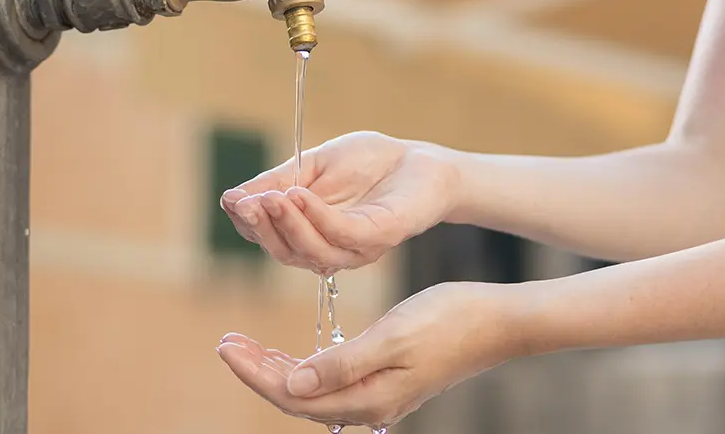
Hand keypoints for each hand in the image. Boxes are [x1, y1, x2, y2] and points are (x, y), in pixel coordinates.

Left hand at [215, 282, 524, 428]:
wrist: (497, 321)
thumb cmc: (450, 320)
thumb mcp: (393, 336)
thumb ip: (342, 363)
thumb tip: (292, 383)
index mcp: (368, 397)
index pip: (293, 394)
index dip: (255, 372)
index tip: (226, 346)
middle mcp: (370, 404)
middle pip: (297, 397)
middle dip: (258, 371)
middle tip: (226, 342)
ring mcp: (378, 395)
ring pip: (311, 390)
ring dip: (276, 368)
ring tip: (245, 346)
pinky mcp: (385, 381)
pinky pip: (330, 382)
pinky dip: (303, 367)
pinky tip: (289, 353)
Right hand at [220, 131, 460, 271]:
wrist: (419, 158)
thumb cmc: (368, 163)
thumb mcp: (312, 166)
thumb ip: (277, 182)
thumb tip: (231, 198)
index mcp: (309, 234)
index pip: (269, 237)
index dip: (247, 222)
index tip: (231, 199)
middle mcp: (330, 249)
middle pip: (285, 252)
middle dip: (262, 228)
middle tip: (245, 203)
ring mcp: (355, 248)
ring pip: (311, 251)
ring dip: (286, 224)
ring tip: (269, 197)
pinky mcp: (379, 237)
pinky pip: (342, 235)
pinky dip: (316, 216)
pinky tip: (299, 195)